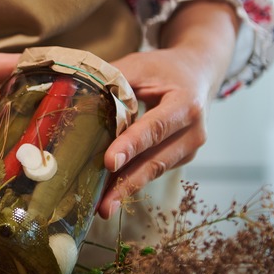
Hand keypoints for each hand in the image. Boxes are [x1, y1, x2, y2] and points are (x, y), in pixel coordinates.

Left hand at [96, 47, 214, 218]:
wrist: (198, 73)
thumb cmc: (163, 69)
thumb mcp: (139, 66)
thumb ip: (113, 81)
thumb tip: (75, 96)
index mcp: (186, 103)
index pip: (154, 127)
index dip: (131, 146)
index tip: (108, 162)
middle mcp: (194, 130)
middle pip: (156, 160)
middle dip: (127, 182)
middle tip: (104, 204)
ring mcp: (190, 148)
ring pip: (155, 170)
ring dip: (127, 188)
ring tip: (103, 206)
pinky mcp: (181, 158)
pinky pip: (154, 170)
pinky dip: (132, 180)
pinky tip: (110, 192)